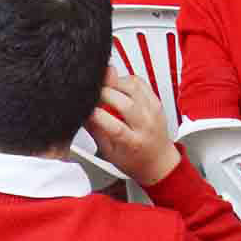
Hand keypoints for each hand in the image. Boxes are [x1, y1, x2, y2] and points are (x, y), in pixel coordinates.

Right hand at [83, 68, 179, 184]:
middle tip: (92, 93)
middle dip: (103, 94)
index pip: (115, 127)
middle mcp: (146, 125)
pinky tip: (118, 88)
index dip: (97, 115)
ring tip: (104, 89)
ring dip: (114, 83)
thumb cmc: (134, 159)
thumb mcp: (109, 152)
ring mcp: (153, 111)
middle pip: (125, 103)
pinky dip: (125, 80)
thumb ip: (96, 130)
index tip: (85, 109)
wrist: (158, 160)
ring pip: (133, 87)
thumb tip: (82, 112)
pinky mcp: (156, 101)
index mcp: (133, 143)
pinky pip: (140, 82)